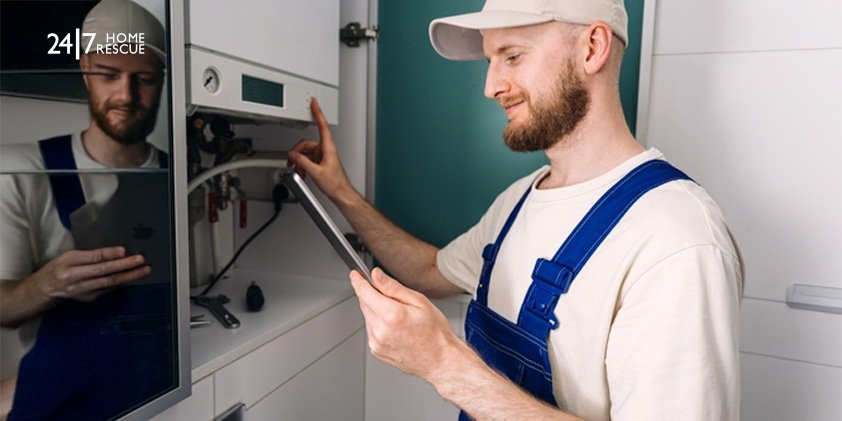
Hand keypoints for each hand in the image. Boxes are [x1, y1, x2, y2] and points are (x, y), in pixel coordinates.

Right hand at [30, 246, 148, 301]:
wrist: (43, 290)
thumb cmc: (58, 268)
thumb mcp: (69, 256)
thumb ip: (89, 255)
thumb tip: (117, 253)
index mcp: (68, 261)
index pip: (93, 257)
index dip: (110, 254)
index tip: (125, 250)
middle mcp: (74, 276)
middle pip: (103, 271)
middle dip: (125, 265)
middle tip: (141, 260)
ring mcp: (81, 290)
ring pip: (108, 282)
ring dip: (128, 276)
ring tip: (143, 270)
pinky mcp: (87, 298)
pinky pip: (107, 289)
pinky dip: (120, 283)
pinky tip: (132, 277)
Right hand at [287, 98, 354, 201]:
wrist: (341, 194)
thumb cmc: (335, 184)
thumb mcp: (316, 173)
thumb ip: (302, 162)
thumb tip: (293, 155)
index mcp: (328, 148)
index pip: (322, 125)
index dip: (318, 112)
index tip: (314, 102)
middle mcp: (326, 150)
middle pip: (306, 144)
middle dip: (297, 153)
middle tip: (292, 162)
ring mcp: (323, 156)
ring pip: (305, 153)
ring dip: (300, 162)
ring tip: (300, 172)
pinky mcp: (321, 162)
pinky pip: (308, 160)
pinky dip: (303, 166)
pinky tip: (303, 174)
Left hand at [349, 267, 461, 380]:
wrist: (440, 360)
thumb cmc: (435, 332)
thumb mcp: (419, 301)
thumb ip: (393, 287)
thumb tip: (376, 275)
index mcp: (391, 315)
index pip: (364, 292)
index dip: (358, 280)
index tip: (355, 274)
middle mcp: (380, 330)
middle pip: (364, 303)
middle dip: (373, 296)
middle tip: (394, 299)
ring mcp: (376, 342)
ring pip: (368, 317)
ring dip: (377, 311)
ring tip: (399, 318)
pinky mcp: (376, 350)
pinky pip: (371, 330)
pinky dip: (379, 325)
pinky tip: (396, 329)